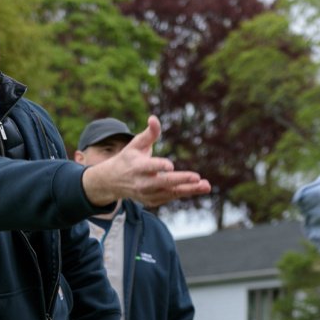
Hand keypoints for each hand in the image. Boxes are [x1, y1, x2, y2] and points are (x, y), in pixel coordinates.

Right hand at [80, 116, 211, 208]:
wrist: (113, 181)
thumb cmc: (129, 158)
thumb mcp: (135, 144)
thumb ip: (149, 133)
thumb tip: (154, 118)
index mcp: (137, 166)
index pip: (149, 167)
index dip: (159, 166)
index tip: (170, 166)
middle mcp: (142, 183)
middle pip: (163, 183)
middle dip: (181, 180)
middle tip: (197, 177)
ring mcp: (147, 194)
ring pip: (170, 193)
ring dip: (189, 190)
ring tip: (206, 186)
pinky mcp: (152, 201)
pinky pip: (170, 197)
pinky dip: (185, 193)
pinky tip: (199, 188)